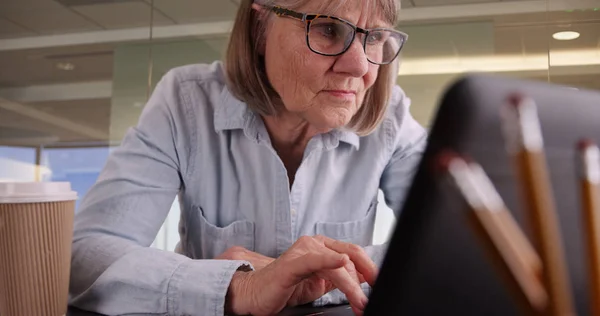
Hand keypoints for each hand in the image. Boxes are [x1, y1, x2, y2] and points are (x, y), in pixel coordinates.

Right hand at [225, 235, 377, 315]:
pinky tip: (341, 262)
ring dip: (351, 285)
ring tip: (359, 301)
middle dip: (365, 278)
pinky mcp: (291, 264)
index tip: (381, 284)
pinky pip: (313, 260)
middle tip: (372, 296)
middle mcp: (313, 244)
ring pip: (336, 265)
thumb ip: (339, 278)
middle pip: (349, 257)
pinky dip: (329, 260)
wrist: (256, 294)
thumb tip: (363, 279)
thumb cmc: (285, 287)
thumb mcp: (319, 283)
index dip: (370, 268)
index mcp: (322, 247)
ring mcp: (302, 251)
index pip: (354, 254)